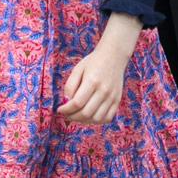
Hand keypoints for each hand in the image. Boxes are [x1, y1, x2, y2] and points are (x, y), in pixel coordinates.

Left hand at [55, 13, 141, 127]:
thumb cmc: (93, 62)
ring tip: (77, 115)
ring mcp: (112, 97)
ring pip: (96, 119)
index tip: (60, 109)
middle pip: (86, 113)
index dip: (66, 109)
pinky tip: (89, 115)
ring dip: (83, 121)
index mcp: (92, 81)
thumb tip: (66, 102)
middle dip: (72, 117)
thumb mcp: (78, 69)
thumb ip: (70, 85)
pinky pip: (107, 118)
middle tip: (66, 114)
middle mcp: (104, 90)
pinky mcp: (117, 100)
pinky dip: (96, 121)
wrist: (114, 56)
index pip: (77, 103)